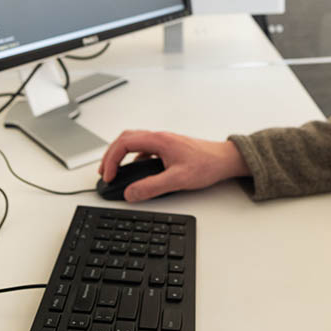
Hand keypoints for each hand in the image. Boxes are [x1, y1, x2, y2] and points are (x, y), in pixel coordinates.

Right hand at [98, 130, 249, 202]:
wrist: (226, 160)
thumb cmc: (207, 164)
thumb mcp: (177, 179)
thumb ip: (152, 187)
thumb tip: (131, 193)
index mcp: (159, 140)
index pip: (124, 143)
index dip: (112, 159)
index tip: (109, 175)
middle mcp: (159, 137)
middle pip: (125, 139)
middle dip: (111, 155)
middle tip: (105, 172)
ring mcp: (164, 142)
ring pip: (134, 143)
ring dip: (121, 155)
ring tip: (115, 171)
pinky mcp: (169, 148)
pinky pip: (144, 149)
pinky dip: (133, 158)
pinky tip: (136, 172)